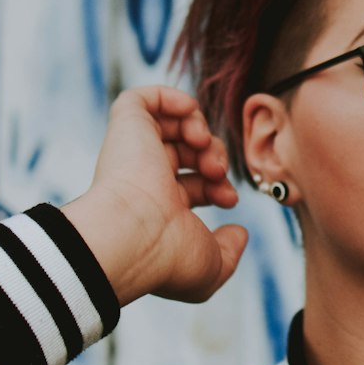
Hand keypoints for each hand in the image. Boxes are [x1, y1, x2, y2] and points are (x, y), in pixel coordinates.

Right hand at [61, 86, 247, 306]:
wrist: (133, 237)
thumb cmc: (168, 257)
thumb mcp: (212, 266)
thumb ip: (230, 251)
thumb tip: (239, 232)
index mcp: (160, 210)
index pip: (194, 186)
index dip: (221, 186)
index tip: (231, 200)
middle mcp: (145, 180)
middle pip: (188, 153)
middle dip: (215, 157)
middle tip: (218, 172)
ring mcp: (134, 154)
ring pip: (172, 126)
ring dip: (200, 129)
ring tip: (203, 145)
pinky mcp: (125, 129)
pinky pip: (141, 99)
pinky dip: (171, 98)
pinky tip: (188, 113)